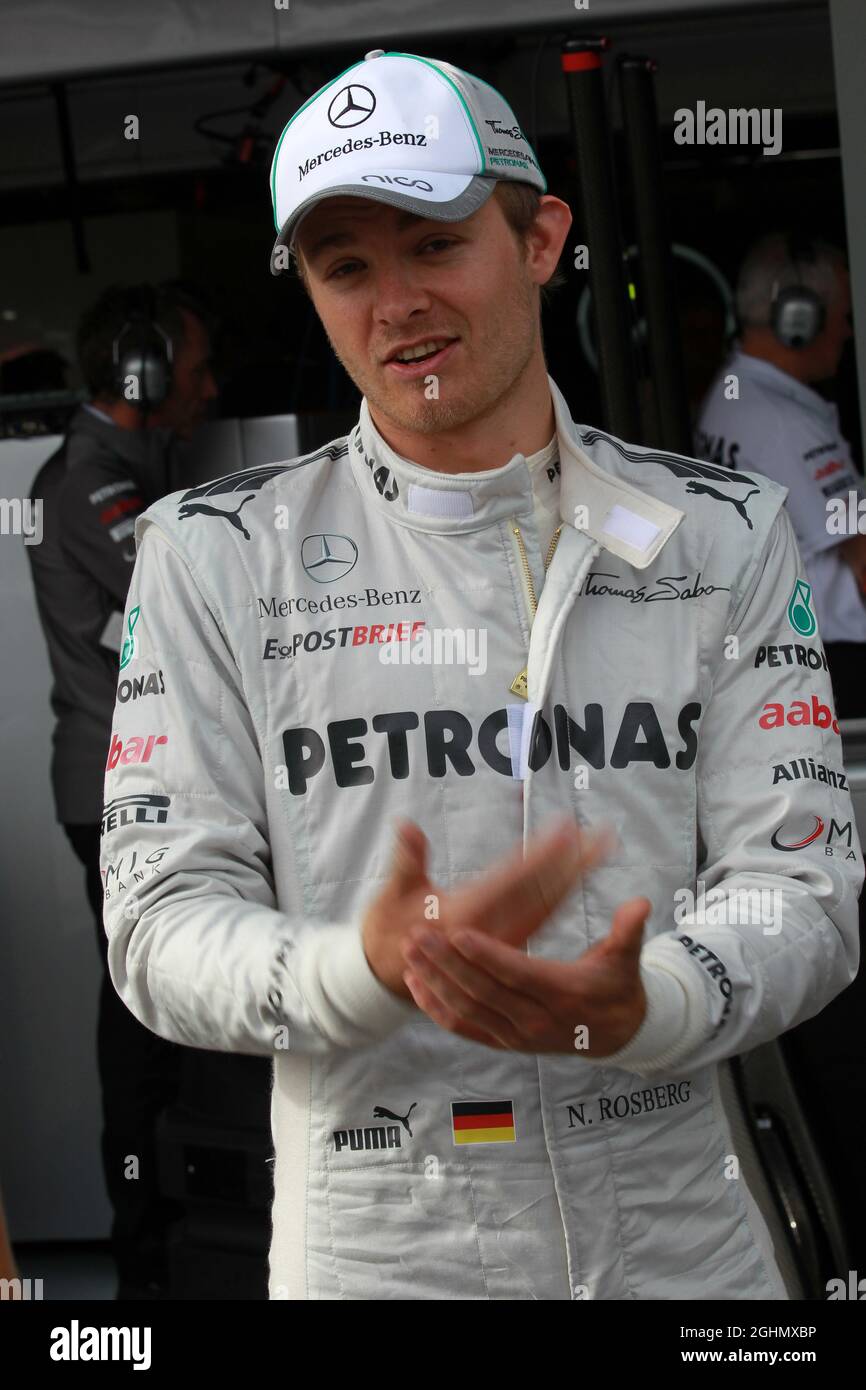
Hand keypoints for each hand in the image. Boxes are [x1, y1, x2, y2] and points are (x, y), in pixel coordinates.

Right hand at [362, 816, 614, 999]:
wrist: (391, 972)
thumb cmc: (389, 928)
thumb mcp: (392, 894)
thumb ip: (406, 861)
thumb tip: (406, 826)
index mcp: (466, 916)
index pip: (514, 880)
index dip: (542, 855)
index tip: (567, 829)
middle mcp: (492, 931)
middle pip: (541, 894)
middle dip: (572, 864)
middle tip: (602, 836)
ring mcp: (501, 940)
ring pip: (545, 906)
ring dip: (571, 877)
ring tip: (596, 848)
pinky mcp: (505, 944)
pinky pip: (538, 917)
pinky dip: (557, 894)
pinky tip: (573, 876)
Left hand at [401, 896, 650, 1054]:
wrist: (618, 1035)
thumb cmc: (617, 986)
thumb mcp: (627, 959)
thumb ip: (628, 932)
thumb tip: (641, 904)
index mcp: (562, 994)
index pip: (517, 973)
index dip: (487, 954)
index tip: (458, 931)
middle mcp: (536, 1020)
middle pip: (483, 991)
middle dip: (447, 963)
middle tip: (418, 934)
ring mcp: (517, 1036)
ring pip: (467, 1011)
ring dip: (435, 982)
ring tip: (409, 953)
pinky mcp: (505, 1043)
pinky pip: (464, 1029)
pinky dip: (437, 1009)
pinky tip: (416, 984)